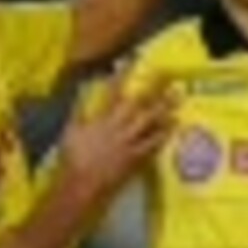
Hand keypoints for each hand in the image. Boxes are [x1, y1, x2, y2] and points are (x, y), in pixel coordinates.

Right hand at [60, 72, 175, 199]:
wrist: (82, 186)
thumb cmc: (73, 159)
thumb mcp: (70, 131)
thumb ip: (77, 110)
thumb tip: (82, 91)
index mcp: (102, 120)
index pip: (114, 92)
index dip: (124, 75)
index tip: (133, 61)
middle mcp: (119, 129)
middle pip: (140, 106)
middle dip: (154, 92)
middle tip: (168, 80)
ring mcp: (130, 144)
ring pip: (150, 124)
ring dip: (164, 112)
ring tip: (176, 102)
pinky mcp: (137, 159)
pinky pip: (153, 145)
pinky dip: (163, 136)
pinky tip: (172, 129)